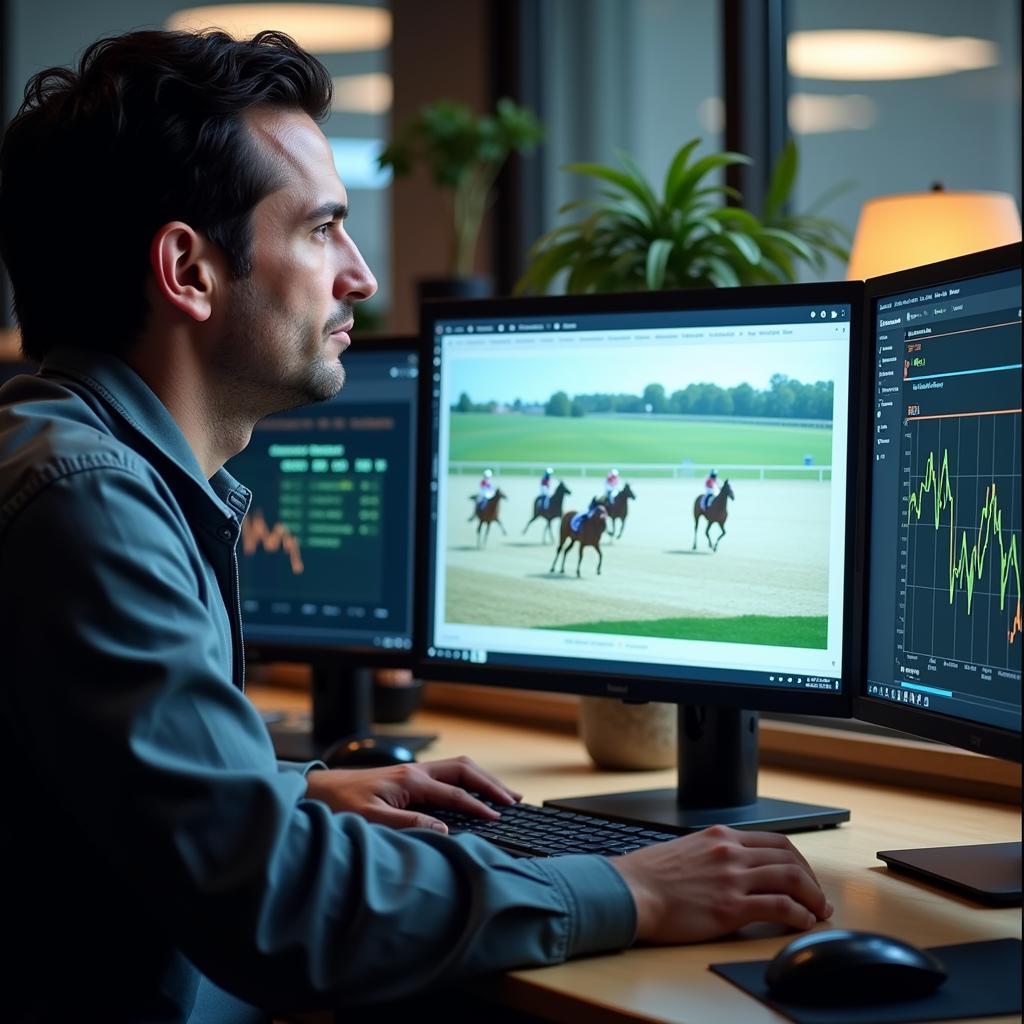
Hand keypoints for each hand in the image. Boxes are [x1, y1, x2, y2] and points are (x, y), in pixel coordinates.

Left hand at [304, 755, 521, 831]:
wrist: (315, 791)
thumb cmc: (338, 805)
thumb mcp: (371, 820)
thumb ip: (408, 824)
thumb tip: (443, 830)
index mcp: (411, 781)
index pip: (455, 792)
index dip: (479, 806)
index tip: (499, 819)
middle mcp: (415, 772)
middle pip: (464, 769)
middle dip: (491, 784)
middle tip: (514, 800)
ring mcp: (411, 773)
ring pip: (457, 767)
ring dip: (482, 779)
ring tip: (503, 794)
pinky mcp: (406, 778)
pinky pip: (446, 774)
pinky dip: (466, 780)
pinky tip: (471, 792)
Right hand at [609, 824, 832, 943]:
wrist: (630, 892)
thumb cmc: (648, 876)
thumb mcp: (686, 850)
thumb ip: (713, 855)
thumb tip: (731, 870)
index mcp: (720, 836)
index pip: (775, 841)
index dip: (798, 860)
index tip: (804, 876)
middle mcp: (730, 851)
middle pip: (789, 857)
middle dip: (811, 878)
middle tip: (818, 897)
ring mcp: (732, 878)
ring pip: (791, 879)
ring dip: (812, 898)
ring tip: (818, 912)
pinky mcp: (731, 907)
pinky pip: (780, 907)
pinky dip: (799, 915)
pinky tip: (802, 923)